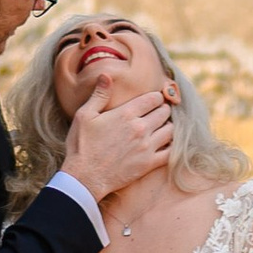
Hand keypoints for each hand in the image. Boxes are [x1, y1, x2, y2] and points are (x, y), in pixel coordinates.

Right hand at [63, 84, 173, 203]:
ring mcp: (146, 147)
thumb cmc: (82, 145)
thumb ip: (99, 94)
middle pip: (164, 113)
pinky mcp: (148, 164)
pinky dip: (170, 146)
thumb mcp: (85, 115)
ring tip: (161, 127)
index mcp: (126, 114)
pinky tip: (164, 145)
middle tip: (158, 112)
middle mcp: (140, 128)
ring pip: (170, 131)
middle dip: (163, 109)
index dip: (156, 97)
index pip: (153, 99)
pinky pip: (170, 152)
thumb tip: (107, 75)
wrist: (84, 177)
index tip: (153, 99)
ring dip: (167, 126)